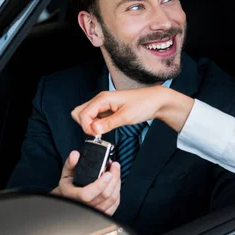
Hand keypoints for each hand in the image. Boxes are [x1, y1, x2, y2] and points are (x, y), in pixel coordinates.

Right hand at [51, 151, 120, 215]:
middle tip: (115, 166)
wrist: (69, 199)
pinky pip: (115, 204)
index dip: (100, 184)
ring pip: (112, 199)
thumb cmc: (69, 188)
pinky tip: (116, 182)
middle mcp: (84, 206)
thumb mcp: (66, 174)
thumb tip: (75, 155)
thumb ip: (71, 163)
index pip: (87, 195)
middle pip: (105, 195)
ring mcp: (95, 211)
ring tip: (116, 171)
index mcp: (73, 196)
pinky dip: (118, 191)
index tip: (108, 173)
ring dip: (117, 183)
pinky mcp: (103, 213)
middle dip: (114, 178)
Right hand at [71, 86, 193, 135]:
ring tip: (104, 130)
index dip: (86, 127)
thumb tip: (93, 130)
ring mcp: (104, 104)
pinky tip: (107, 127)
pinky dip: (97, 124)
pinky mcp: (108, 109)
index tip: (96, 135)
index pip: (82, 114)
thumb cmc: (144, 104)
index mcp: (103, 98)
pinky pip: (95, 117)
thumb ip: (108, 124)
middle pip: (79, 113)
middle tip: (98, 132)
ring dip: (90, 125)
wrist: (156, 101)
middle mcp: (101, 99)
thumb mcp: (126, 117)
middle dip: (84, 125)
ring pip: (86, 115)